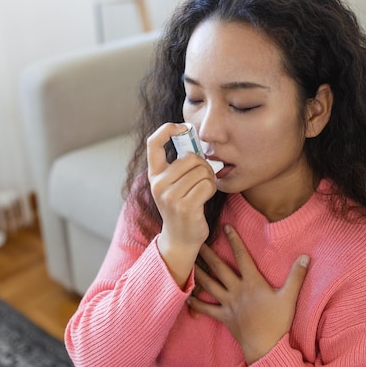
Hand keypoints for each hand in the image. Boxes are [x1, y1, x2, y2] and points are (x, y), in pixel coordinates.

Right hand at [147, 123, 216, 286]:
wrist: (180, 238)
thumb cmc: (182, 206)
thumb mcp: (173, 184)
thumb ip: (179, 164)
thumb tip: (193, 138)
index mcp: (154, 175)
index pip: (153, 143)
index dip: (167, 129)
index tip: (183, 128)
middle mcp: (158, 184)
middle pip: (190, 158)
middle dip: (203, 164)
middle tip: (204, 176)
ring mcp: (170, 196)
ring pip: (201, 171)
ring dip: (209, 178)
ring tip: (204, 188)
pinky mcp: (185, 207)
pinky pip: (207, 185)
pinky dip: (212, 189)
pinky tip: (205, 197)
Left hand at [187, 224, 309, 364]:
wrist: (266, 347)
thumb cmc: (278, 322)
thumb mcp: (289, 297)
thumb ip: (297, 275)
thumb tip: (306, 256)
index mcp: (252, 282)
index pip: (242, 256)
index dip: (234, 240)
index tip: (225, 227)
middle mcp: (237, 290)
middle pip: (219, 267)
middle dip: (207, 253)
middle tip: (196, 240)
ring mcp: (228, 303)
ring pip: (209, 284)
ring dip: (198, 272)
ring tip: (188, 261)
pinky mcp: (223, 317)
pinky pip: (206, 308)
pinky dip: (195, 302)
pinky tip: (186, 295)